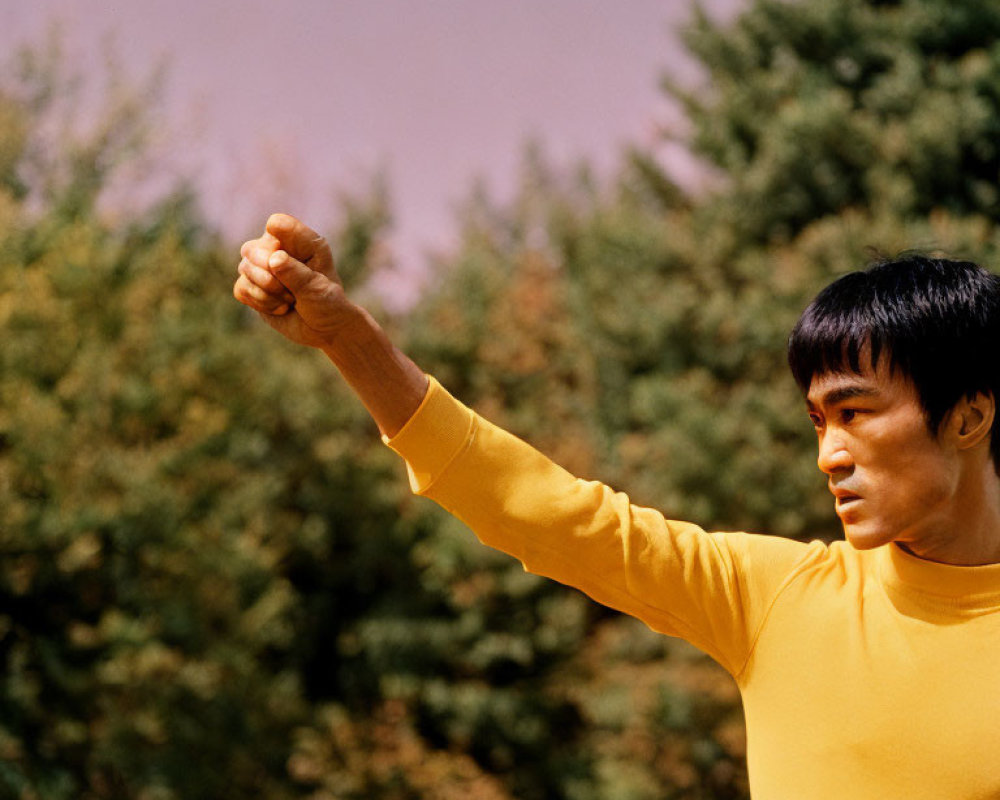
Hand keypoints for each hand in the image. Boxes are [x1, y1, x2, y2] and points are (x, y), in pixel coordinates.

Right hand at [233, 213, 357, 348]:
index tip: (295, 259)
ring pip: (245, 269)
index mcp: (300, 241)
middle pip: (252, 249)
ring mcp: (261, 267)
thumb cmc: (327, 303)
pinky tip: (279, 307)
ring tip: (290, 300)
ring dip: (268, 292)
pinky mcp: (250, 286)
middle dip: (270, 276)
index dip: (279, 241)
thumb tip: (274, 258)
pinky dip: (261, 303)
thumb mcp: (318, 289)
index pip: (277, 224)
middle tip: (293, 292)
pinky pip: (241, 289)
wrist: (323, 329)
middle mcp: (277, 248)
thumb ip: (297, 273)